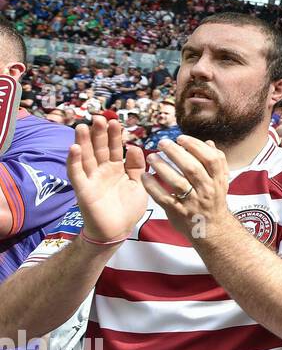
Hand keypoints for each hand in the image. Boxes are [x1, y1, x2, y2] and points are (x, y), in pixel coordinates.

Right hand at [66, 117, 147, 242]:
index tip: (116, 121)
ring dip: (83, 142)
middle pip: (99, 148)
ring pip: (86, 157)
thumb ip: (137, 167)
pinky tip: (73, 148)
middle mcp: (102, 171)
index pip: (115, 148)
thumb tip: (135, 147)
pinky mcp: (83, 189)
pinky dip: (73, 161)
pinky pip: (76, 173)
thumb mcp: (139, 185)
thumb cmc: (128, 208)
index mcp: (117, 169)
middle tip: (99, 118)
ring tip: (82, 126)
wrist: (117, 231)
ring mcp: (91, 179)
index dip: (115, 136)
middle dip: (99, 133)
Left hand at [140, 136, 232, 240]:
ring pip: (177, 182)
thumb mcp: (221, 182)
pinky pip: (163, 197)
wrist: (213, 230)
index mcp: (218, 180)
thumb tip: (209, 142)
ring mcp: (193, 202)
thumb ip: (216, 163)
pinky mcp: (178, 212)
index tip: (181, 138)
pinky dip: (153, 186)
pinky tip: (145, 176)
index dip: (196, 146)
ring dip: (162, 167)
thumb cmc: (214, 202)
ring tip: (151, 157)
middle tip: (162, 142)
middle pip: (192, 168)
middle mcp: (207, 190)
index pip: (211, 159)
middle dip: (176, 153)